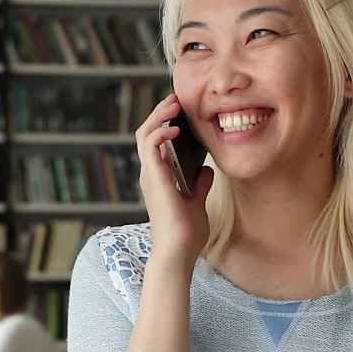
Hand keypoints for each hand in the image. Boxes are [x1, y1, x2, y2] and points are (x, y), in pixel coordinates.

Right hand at [135, 94, 214, 265]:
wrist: (179, 251)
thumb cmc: (186, 233)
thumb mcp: (197, 203)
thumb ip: (199, 186)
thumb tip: (207, 170)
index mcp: (159, 177)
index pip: (156, 142)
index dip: (165, 123)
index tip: (181, 110)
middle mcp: (151, 173)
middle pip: (148, 132)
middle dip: (161, 113)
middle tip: (177, 99)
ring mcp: (150, 175)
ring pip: (145, 134)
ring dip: (159, 116)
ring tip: (174, 105)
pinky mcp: (154, 177)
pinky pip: (151, 146)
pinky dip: (160, 132)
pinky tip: (175, 129)